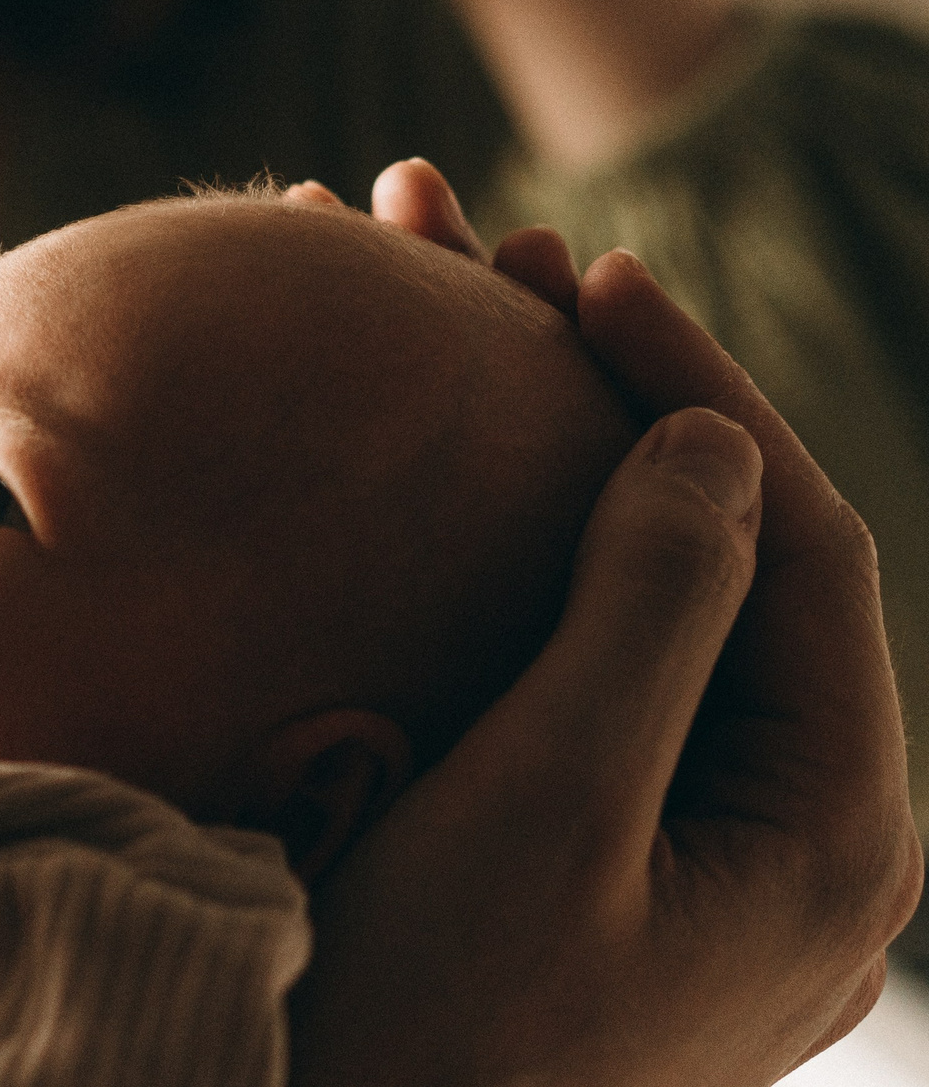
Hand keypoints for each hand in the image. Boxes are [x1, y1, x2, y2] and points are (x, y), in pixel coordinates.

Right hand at [284, 161, 920, 1082]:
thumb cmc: (438, 1025)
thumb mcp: (545, 815)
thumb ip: (649, 622)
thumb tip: (709, 443)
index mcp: (833, 829)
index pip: (801, 549)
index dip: (699, 390)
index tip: (582, 274)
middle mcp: (792, 832)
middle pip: (728, 556)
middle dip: (613, 392)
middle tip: (492, 250)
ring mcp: (695, 842)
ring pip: (648, 597)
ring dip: (548, 451)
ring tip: (446, 310)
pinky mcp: (603, 850)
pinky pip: (585, 665)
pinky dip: (508, 549)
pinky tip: (427, 476)